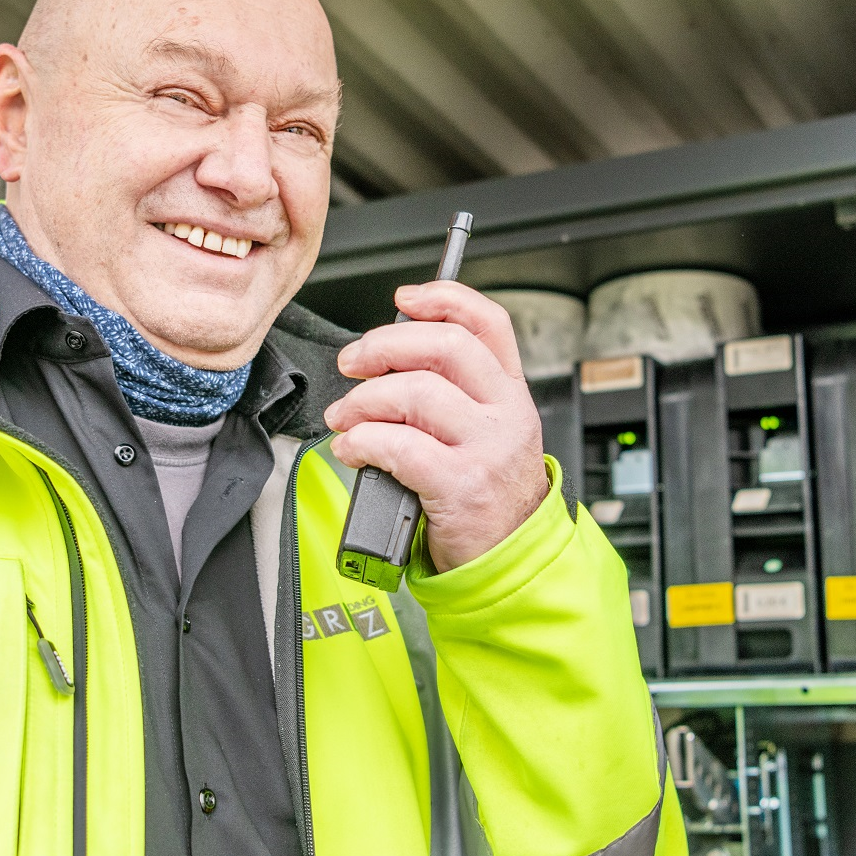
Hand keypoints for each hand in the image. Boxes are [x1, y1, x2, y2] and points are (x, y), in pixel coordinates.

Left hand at [322, 280, 550, 572]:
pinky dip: (361, 441)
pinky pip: (399, 445)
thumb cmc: (487, 493)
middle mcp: (505, 413)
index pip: (487, 323)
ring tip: (345, 417)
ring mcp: (487, 448)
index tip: (404, 297)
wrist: (511, 558)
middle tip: (353, 362)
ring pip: (415, 392)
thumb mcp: (486, 431)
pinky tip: (352, 448)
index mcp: (511, 392)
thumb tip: (386, 357)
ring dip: (362, 400)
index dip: (443, 298)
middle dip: (384, 345)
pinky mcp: (461, 485)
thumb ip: (451, 392)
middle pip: (444, 345)